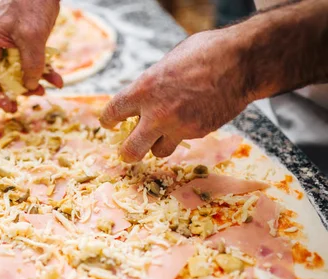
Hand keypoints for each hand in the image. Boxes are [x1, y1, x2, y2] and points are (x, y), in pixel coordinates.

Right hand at [0, 0, 63, 112]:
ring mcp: (11, 46)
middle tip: (28, 100)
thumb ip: (31, 64)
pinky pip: (32, 64)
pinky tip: (58, 80)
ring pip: (18, 73)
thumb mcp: (31, 36)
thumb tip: (29, 86)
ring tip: (45, 91)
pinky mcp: (27, 44)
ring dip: (32, 84)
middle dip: (15, 90)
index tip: (8, 106)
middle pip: (0, 77)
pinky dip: (44, 73)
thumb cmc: (31, 4)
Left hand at [99, 29, 252, 162]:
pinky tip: (191, 116)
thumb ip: (150, 85)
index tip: (110, 123)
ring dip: (158, 143)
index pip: (112, 113)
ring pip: (158, 151)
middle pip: (130, 150)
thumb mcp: (166, 63)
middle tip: (128, 149)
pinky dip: (182, 133)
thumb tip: (142, 98)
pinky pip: (181, 141)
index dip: (109, 120)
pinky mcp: (197, 133)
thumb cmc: (204, 54)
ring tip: (164, 130)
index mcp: (143, 90)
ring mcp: (178, 127)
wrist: (241, 62)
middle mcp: (157, 113)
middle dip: (127, 152)